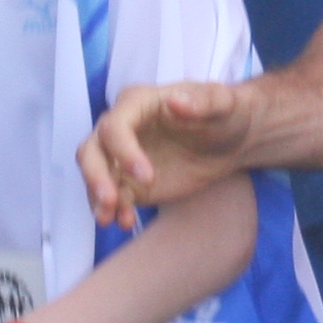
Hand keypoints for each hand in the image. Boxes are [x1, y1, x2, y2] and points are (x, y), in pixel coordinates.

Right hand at [81, 78, 265, 227]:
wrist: (231, 140)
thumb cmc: (226, 112)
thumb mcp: (224, 102)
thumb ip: (203, 101)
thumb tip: (175, 101)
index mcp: (138, 103)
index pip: (115, 126)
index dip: (124, 151)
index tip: (147, 177)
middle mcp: (122, 127)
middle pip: (90, 149)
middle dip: (95, 175)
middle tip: (111, 200)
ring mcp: (122, 156)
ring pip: (95, 175)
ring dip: (97, 197)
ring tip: (110, 219)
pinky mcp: (129, 181)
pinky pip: (112, 196)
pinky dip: (114, 210)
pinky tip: (125, 222)